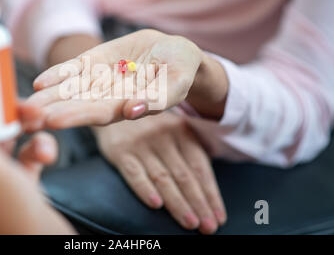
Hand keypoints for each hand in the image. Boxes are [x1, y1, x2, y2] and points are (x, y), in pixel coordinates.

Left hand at [22, 29, 227, 130]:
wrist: (172, 52)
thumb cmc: (180, 71)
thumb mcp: (177, 82)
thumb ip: (158, 98)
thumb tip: (134, 111)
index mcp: (125, 106)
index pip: (96, 114)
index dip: (75, 116)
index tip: (53, 121)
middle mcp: (106, 97)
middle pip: (74, 105)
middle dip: (50, 110)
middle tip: (26, 116)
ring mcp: (97, 79)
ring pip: (68, 89)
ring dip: (46, 96)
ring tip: (25, 103)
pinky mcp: (94, 62)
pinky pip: (73, 69)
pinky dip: (57, 74)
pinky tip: (40, 81)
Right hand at [94, 111, 226, 233]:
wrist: (114, 106)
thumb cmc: (150, 125)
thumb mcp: (174, 129)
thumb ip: (190, 152)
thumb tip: (209, 188)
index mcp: (182, 132)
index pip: (200, 167)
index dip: (211, 193)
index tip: (218, 216)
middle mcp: (163, 137)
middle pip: (184, 175)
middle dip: (198, 203)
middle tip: (208, 227)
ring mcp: (141, 144)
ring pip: (163, 178)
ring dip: (178, 203)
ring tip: (190, 223)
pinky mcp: (120, 151)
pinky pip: (134, 173)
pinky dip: (144, 189)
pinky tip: (155, 205)